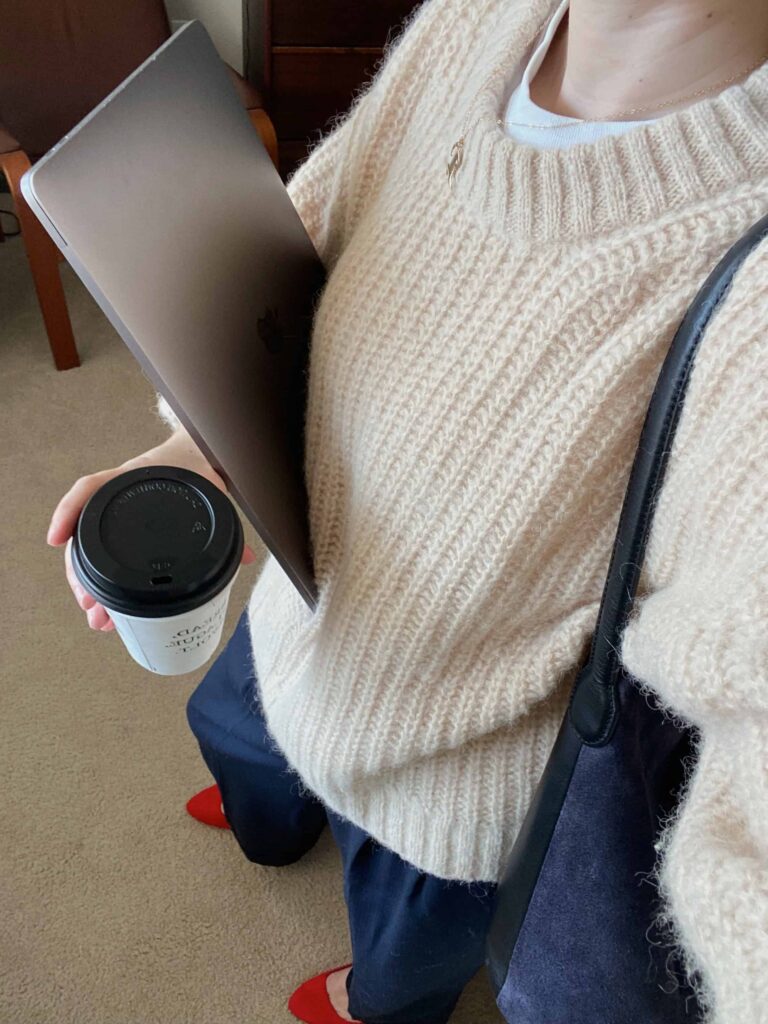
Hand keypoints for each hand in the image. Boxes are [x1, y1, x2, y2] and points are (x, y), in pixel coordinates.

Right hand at [47, 431, 256, 631]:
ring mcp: (118, 514)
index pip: (91, 487)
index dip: (69, 511)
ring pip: (90, 553)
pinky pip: (105, 556)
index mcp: (135, 479)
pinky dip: (104, 584)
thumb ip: (230, 522)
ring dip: (91, 589)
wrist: (197, 449)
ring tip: (99, 620)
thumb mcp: (213, 488)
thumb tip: (248, 558)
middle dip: (81, 578)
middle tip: (92, 611)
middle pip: (84, 536)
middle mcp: (120, 498)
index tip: (56, 539)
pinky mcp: (125, 528)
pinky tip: (110, 610)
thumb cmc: (200, 465)